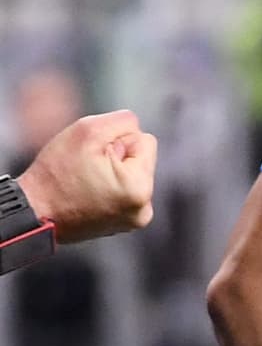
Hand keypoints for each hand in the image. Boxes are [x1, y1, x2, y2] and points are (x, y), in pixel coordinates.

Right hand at [16, 111, 157, 243]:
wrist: (32, 211)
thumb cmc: (56, 173)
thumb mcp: (88, 130)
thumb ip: (123, 121)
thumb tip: (135, 127)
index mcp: (140, 188)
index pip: (146, 141)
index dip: (118, 141)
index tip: (95, 156)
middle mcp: (143, 209)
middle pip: (141, 159)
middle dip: (117, 157)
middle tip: (88, 169)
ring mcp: (134, 219)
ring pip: (132, 175)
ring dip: (113, 172)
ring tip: (86, 182)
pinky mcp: (123, 225)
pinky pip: (124, 192)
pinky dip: (109, 187)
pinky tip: (88, 193)